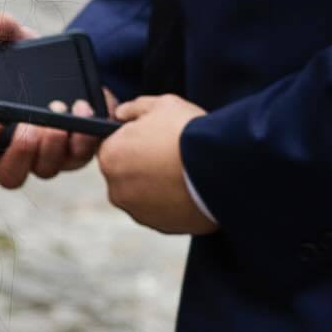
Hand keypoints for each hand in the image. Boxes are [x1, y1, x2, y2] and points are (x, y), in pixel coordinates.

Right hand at [0, 12, 114, 188]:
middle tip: (30, 126)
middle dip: (20, 153)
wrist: (75, 70)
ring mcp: (51, 156)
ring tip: (60, 108)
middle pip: (11, 174)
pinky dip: (83, 135)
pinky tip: (84, 108)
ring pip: (47, 169)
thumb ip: (5, 32)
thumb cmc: (37, 65)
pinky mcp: (80, 151)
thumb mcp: (19, 44)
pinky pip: (82, 155)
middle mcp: (20, 151)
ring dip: (53, 143)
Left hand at [99, 95, 215, 234]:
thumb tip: (122, 114)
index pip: (112, 147)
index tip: (153, 137)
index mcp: (110, 157)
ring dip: (157, 185)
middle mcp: (117, 189)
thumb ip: (133, 109)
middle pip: (126, 173)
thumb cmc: (188, 132)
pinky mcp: (162, 227)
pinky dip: (172, 202)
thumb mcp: (160, 105)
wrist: (221, 167)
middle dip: (144, 164)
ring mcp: (139, 211)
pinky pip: (162, 211)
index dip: (133, 139)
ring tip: (183, 171)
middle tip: (170, 153)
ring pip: (143, 194)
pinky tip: (189, 188)